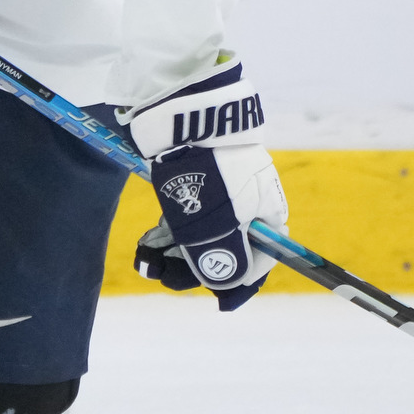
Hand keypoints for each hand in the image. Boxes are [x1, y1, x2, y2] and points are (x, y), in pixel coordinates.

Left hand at [124, 64, 287, 310]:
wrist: (181, 115)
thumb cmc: (206, 174)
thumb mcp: (217, 226)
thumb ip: (226, 261)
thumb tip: (228, 284)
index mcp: (266, 212)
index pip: (262, 259)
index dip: (239, 281)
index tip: (217, 298)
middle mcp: (248, 202)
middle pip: (227, 249)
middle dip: (194, 267)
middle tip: (163, 273)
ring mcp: (221, 189)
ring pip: (201, 234)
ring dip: (175, 254)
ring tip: (147, 258)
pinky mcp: (195, 179)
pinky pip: (185, 216)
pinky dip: (169, 233)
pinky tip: (148, 244)